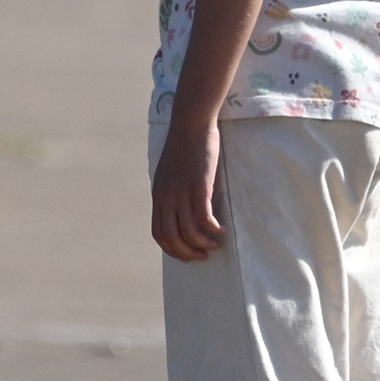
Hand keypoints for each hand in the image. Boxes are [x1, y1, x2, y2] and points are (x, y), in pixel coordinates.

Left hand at [150, 121, 226, 262]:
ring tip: (215, 245)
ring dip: (203, 244)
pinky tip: (221, 231)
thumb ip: (171, 192)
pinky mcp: (199, 187)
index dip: (172, 250)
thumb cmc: (183, 147)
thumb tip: (180, 211)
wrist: (190, 124)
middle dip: (187, 253)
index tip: (187, 254)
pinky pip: (204, 218)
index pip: (159, 233)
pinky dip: (213, 230)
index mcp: (158, 196)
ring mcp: (182, 193)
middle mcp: (166, 198)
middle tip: (203, 256)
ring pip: (188, 232)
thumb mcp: (169, 173)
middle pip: (171, 238)